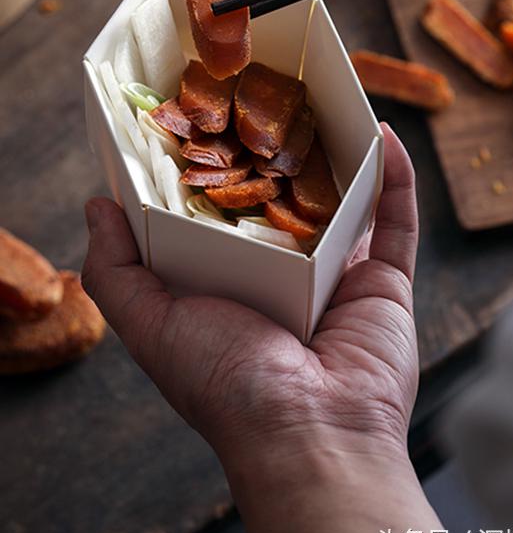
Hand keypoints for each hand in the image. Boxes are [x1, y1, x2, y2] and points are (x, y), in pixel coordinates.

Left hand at [82, 124, 457, 532]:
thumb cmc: (225, 383)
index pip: (226, 213)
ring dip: (344, 155)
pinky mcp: (385, 281)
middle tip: (276, 97)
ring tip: (333, 104)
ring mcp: (340, 275)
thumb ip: (117, 271)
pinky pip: (396, 219)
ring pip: (345, 201)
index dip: (218, 167)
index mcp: (234, 284)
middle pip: (289, 199)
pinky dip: (396, 178)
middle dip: (285, 152)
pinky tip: (384, 135)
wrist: (310, 434)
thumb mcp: (152, 325)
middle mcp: (288, 276)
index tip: (209, 117)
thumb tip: (97, 206)